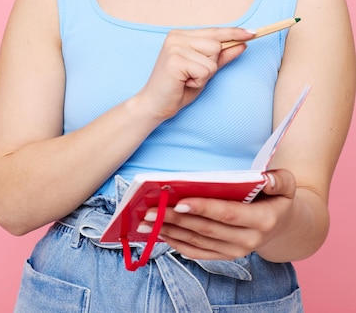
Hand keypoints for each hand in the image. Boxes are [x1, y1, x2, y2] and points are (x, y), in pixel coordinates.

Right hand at [138, 27, 253, 120]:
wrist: (155, 105)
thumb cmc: (178, 88)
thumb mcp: (204, 71)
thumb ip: (221, 57)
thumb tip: (243, 44)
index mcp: (182, 35)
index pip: (214, 31)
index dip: (234, 32)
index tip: (254, 32)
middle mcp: (176, 36)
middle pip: (216, 45)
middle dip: (211, 64)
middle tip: (192, 75)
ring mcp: (174, 46)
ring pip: (213, 59)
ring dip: (205, 74)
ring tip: (187, 79)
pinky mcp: (175, 60)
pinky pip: (205, 70)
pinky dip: (199, 81)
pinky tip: (184, 83)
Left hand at [139, 169, 295, 260]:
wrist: (283, 226)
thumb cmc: (278, 198)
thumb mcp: (286, 185)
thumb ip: (279, 179)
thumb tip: (264, 178)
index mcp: (262, 221)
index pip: (227, 214)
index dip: (203, 208)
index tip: (180, 201)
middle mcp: (248, 241)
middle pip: (206, 229)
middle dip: (176, 219)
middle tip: (151, 210)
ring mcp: (235, 252)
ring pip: (198, 242)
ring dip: (170, 231)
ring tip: (147, 221)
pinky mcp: (224, 256)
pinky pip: (198, 252)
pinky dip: (177, 243)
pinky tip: (160, 233)